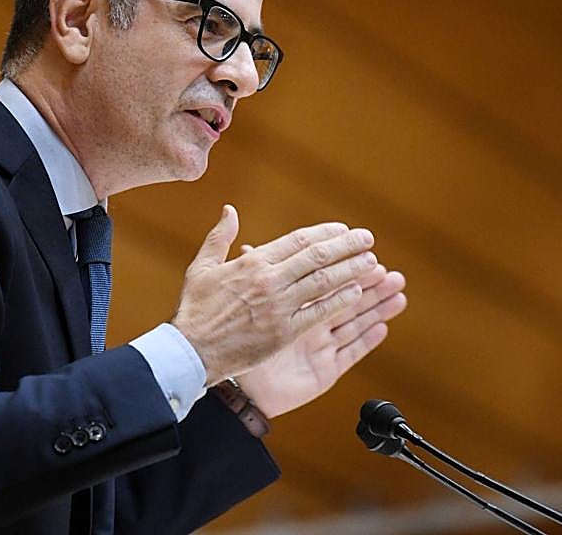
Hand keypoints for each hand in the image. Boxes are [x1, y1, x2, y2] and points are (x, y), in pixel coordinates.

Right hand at [170, 206, 377, 384]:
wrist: (190, 351)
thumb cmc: (195, 309)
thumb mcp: (201, 267)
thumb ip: (220, 237)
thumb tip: (230, 210)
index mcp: (253, 262)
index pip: (298, 240)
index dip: (325, 233)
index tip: (343, 229)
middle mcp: (269, 280)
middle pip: (318, 256)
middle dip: (347, 245)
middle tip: (368, 239)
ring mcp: (278, 307)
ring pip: (324, 282)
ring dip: (351, 270)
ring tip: (371, 263)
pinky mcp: (284, 333)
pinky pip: (319, 312)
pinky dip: (339, 300)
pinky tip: (356, 292)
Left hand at [236, 260, 406, 417]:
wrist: (241, 389)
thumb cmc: (240, 347)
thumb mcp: (247, 310)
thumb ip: (254, 282)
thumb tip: (247, 248)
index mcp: (296, 307)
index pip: (327, 283)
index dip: (347, 270)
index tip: (366, 254)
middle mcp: (312, 326)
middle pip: (348, 302)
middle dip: (371, 287)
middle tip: (392, 274)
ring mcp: (321, 348)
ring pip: (355, 324)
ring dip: (377, 309)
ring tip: (398, 295)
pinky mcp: (326, 371)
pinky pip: (350, 354)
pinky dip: (367, 341)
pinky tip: (383, 327)